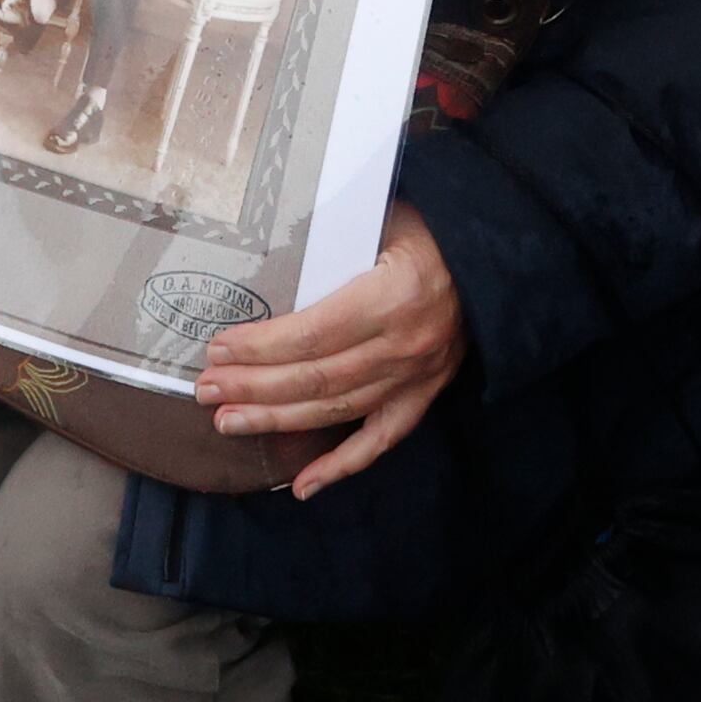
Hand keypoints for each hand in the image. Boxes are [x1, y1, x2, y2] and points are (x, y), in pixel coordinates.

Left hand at [194, 201, 462, 496]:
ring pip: (337, 411)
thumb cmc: (430, 229)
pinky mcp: (425, 394)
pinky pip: (380, 440)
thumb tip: (264, 254)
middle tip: (208, 390)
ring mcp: (417, 377)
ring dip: (278, 421)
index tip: (220, 349)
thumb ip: (331, 242)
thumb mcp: (382, 217)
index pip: (313, 334)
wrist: (493, 257)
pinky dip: (341, 466)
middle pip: (316, 378)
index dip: (261, 347)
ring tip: (230, 421)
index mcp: (394, 295)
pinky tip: (303, 484)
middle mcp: (405, 345)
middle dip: (254, 388)